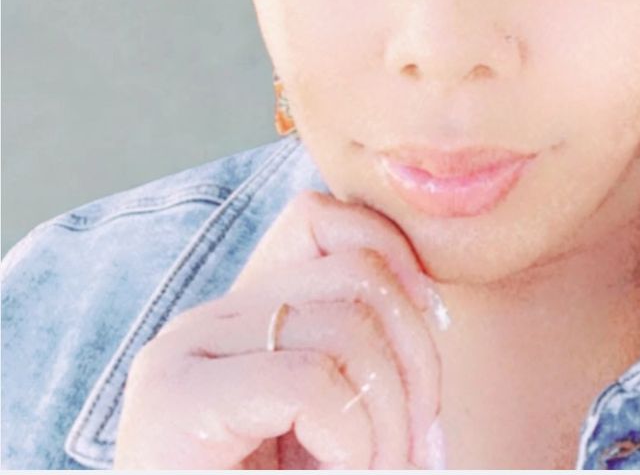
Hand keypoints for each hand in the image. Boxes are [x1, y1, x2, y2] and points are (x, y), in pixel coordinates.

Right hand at [113, 190, 444, 468]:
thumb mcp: (338, 421)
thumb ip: (367, 358)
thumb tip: (434, 306)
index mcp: (243, 315)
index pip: (326, 219)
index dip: (399, 262)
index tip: (433, 335)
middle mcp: (207, 321)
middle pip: (358, 272)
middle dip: (418, 359)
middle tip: (417, 446)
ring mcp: (184, 355)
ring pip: (348, 324)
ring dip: (391, 417)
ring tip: (372, 473)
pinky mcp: (176, 405)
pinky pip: (314, 382)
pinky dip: (355, 443)